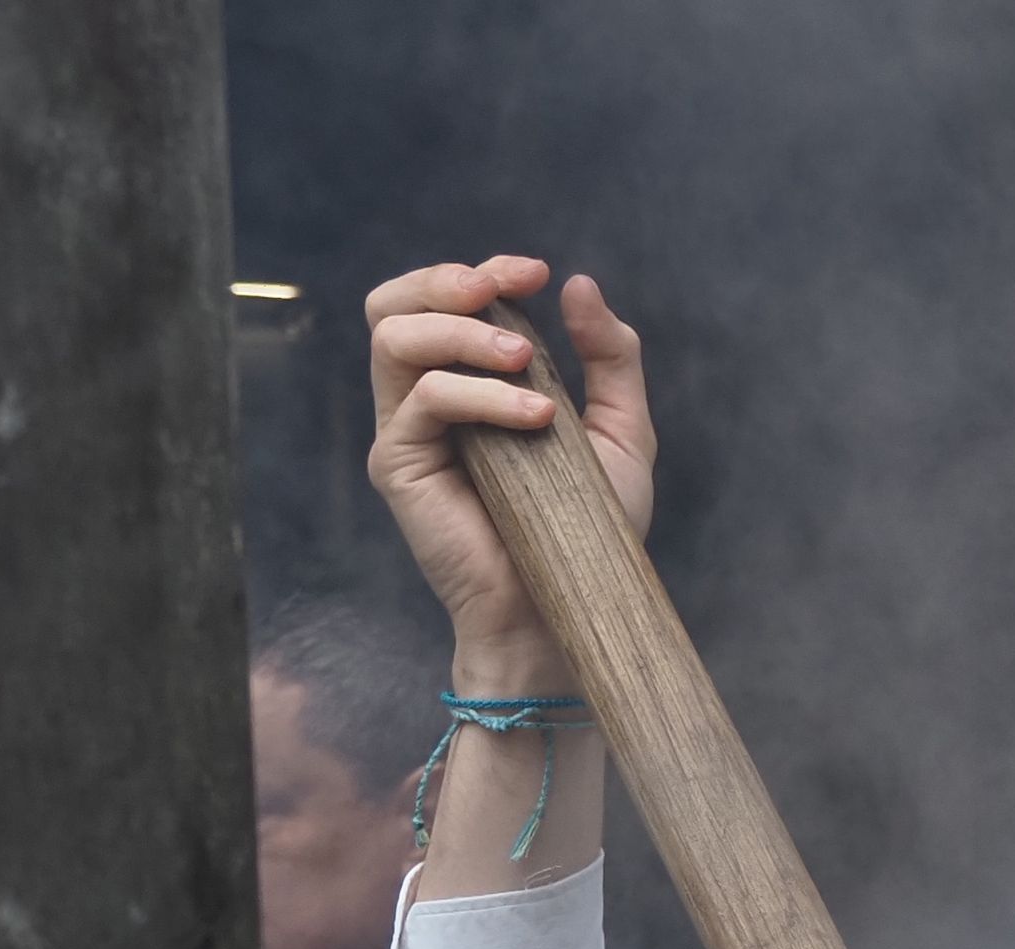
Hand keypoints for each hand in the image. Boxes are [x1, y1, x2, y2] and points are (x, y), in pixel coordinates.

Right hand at [362, 258, 652, 677]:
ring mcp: (406, 430)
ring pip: (395, 339)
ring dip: (460, 331)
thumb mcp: (620, 434)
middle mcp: (425, 399)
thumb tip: (579, 285)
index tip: (539, 272)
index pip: (442, 302)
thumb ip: (609, 361)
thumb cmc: (589, 530)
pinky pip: (424, 401)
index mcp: (467, 383)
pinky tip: (537, 418)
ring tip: (524, 359)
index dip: (482, 272)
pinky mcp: (399, 465)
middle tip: (504, 291)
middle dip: (447, 282)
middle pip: (394, 304)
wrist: (569, 609)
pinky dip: (481, 395)